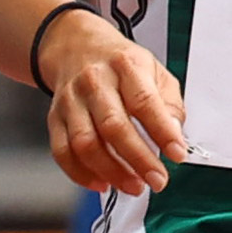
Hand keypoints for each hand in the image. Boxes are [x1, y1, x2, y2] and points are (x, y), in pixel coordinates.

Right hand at [43, 16, 183, 195]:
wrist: (75, 46)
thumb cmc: (121, 64)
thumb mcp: (156, 71)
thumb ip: (169, 103)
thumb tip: (175, 135)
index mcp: (125, 66)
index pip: (144, 101)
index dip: (162, 131)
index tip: (177, 154)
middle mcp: (94, 83)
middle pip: (113, 126)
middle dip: (138, 159)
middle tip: (158, 180)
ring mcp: (71, 101)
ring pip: (85, 143)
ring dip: (111, 171)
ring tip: (134, 186)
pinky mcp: (54, 117)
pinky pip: (62, 151)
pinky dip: (80, 173)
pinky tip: (102, 184)